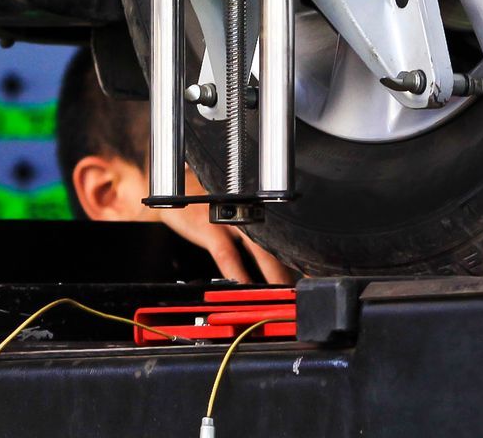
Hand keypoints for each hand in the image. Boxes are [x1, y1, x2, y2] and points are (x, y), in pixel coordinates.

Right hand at [157, 200, 292, 284]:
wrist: (169, 190)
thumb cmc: (205, 199)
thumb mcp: (234, 205)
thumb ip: (255, 223)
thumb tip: (278, 253)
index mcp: (258, 203)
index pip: (286, 230)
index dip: (301, 251)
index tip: (313, 271)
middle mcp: (248, 208)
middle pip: (278, 241)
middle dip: (294, 266)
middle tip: (305, 287)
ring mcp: (229, 217)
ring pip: (259, 250)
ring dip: (273, 274)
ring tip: (282, 293)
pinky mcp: (209, 228)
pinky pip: (228, 257)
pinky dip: (238, 275)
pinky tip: (244, 288)